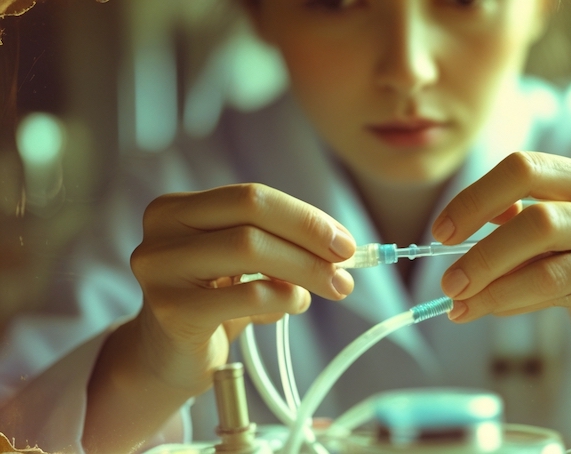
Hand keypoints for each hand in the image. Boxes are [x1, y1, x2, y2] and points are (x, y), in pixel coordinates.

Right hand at [128, 183, 355, 394]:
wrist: (168, 359)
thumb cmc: (212, 303)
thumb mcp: (242, 265)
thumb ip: (280, 245)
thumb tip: (340, 246)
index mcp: (176, 208)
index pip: (252, 196)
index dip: (304, 216)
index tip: (344, 241)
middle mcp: (161, 230)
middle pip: (251, 212)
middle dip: (309, 236)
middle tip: (347, 264)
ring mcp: (161, 269)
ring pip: (249, 247)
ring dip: (305, 269)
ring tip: (332, 287)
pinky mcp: (173, 311)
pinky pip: (247, 295)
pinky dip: (284, 298)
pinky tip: (294, 305)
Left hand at [432, 151, 570, 355]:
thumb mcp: (551, 218)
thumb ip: (512, 215)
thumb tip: (453, 231)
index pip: (526, 169)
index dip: (476, 199)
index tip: (441, 232)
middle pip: (538, 222)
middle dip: (483, 256)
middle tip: (448, 283)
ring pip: (548, 270)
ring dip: (494, 291)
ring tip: (460, 305)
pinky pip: (558, 299)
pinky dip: (517, 304)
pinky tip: (495, 308)